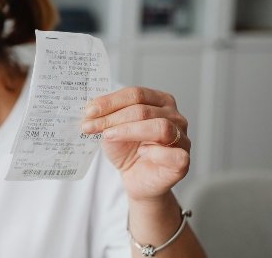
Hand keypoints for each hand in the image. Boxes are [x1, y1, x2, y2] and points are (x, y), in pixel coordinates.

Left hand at [81, 87, 190, 201]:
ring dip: (128, 131)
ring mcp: (182, 138)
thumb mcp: (112, 129)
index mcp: (160, 101)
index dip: (110, 102)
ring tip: (108, 136)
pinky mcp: (183, 161)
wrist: (134, 178)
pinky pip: (173, 154)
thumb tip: (90, 110)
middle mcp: (175, 117)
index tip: (89, 112)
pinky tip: (141, 153)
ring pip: (160, 127)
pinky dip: (155, 152)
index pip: (136, 94)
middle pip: (144, 110)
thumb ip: (105, 116)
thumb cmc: (127, 150)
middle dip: (113, 118)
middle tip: (90, 126)